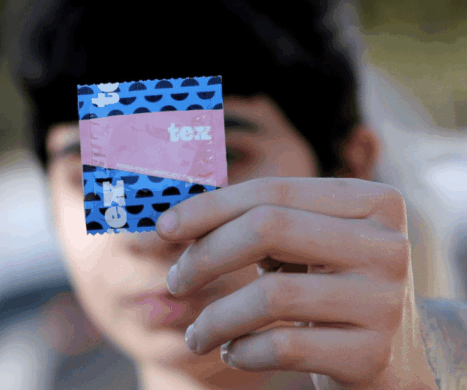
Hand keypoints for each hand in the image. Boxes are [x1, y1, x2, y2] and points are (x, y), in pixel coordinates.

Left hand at [157, 177, 436, 389]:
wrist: (391, 362)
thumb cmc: (328, 290)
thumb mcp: (304, 246)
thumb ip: (256, 223)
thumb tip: (173, 220)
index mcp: (371, 202)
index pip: (272, 192)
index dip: (209, 208)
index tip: (164, 228)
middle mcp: (386, 245)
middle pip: (268, 229)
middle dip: (205, 256)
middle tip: (175, 283)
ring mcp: (384, 301)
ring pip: (271, 296)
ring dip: (215, 318)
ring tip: (198, 334)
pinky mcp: (372, 354)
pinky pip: (283, 347)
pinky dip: (242, 351)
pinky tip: (234, 353)